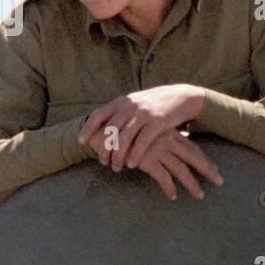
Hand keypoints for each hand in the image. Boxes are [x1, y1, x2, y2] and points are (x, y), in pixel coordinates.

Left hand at [78, 84, 206, 171]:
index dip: (87, 129)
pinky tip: (132, 164)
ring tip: (116, 167)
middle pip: (109, 131)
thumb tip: (105, 127)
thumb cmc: (157, 104)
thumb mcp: (137, 103)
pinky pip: (142, 141)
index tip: (81, 142)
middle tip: (103, 162)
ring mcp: (143, 113)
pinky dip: (135, 155)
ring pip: (124, 138)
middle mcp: (130, 106)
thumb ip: (121, 112)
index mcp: (122, 101)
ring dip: (118, 156)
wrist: (182, 97)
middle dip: (104, 149)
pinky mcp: (157, 122)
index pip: (98, 114)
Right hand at [130, 129, 223, 200]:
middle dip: (208, 171)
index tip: (215, 170)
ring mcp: (158, 149)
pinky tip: (173, 196)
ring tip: (199, 196)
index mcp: (169, 133)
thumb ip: (161, 141)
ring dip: (192, 184)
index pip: (193, 148)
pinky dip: (169, 188)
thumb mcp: (148, 134)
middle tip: (220, 182)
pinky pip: (163, 177)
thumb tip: (173, 151)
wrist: (104, 130)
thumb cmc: (127, 134)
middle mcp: (167, 140)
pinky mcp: (146, 159)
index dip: (205, 160)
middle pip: (193, 158)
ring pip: (181, 170)